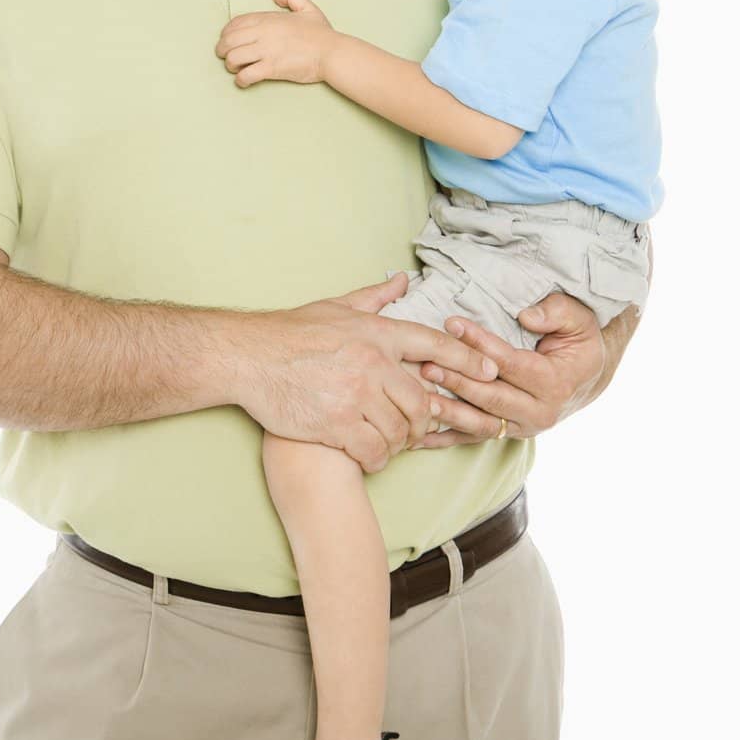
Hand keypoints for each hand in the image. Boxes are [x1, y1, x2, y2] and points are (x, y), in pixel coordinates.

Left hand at [215, 0, 335, 85]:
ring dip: (230, 65)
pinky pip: (246, 75)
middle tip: (225, 57)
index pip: (235, 23)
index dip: (226, 32)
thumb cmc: (321, 33)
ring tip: (236, 69)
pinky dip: (240, 80)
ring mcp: (266, 51)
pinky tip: (244, 81)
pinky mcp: (271, 68)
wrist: (332, 53)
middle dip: (221, 50)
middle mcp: (263, 33)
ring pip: (233, 58)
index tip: (228, 40)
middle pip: (228, 41)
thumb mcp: (308, 7)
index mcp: (268, 18)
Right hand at [231, 273, 500, 472]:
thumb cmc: (291, 332)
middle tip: (418, 428)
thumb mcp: (336, 307)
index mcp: (375, 333)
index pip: (433, 345)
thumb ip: (374, 297)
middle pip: (422, 400)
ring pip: (400, 430)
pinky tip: (369, 456)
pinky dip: (377, 459)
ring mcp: (355, 396)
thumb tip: (402, 280)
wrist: (249, 357)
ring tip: (388, 443)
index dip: (466, 360)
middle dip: (426, 419)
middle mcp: (372, 363)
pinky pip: (374, 451)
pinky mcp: (337, 425)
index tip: (490, 371)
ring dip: (399, 442)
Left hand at [409, 292, 607, 446]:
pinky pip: (474, 439)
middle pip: (492, 397)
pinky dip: (447, 439)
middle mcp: (540, 412)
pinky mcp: (509, 433)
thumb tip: (526, 316)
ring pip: (481, 424)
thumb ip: (554, 313)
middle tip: (427, 364)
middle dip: (458, 381)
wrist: (586, 375)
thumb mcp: (576, 319)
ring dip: (449, 413)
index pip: (510, 363)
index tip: (452, 324)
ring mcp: (523, 427)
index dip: (481, 344)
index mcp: (555, 383)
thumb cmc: (578, 341)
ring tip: (420, 397)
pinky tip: (420, 436)